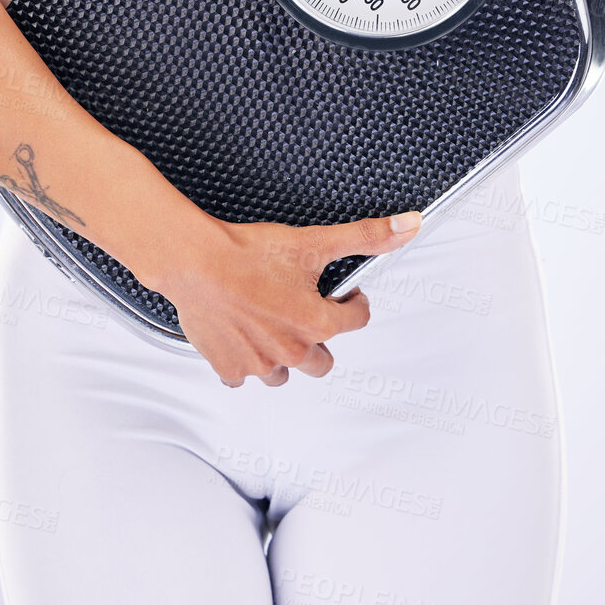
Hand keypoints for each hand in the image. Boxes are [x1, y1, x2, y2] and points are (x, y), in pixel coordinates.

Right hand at [161, 210, 422, 385]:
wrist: (195, 261)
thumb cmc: (249, 253)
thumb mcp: (315, 241)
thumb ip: (366, 236)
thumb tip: (409, 226)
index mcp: (318, 324)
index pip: (357, 319)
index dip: (350, 299)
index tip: (337, 289)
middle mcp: (292, 351)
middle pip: (324, 361)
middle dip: (319, 338)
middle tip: (301, 310)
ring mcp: (260, 364)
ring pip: (285, 374)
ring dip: (284, 356)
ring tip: (272, 326)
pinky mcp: (229, 368)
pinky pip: (244, 378)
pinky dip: (246, 362)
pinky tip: (242, 337)